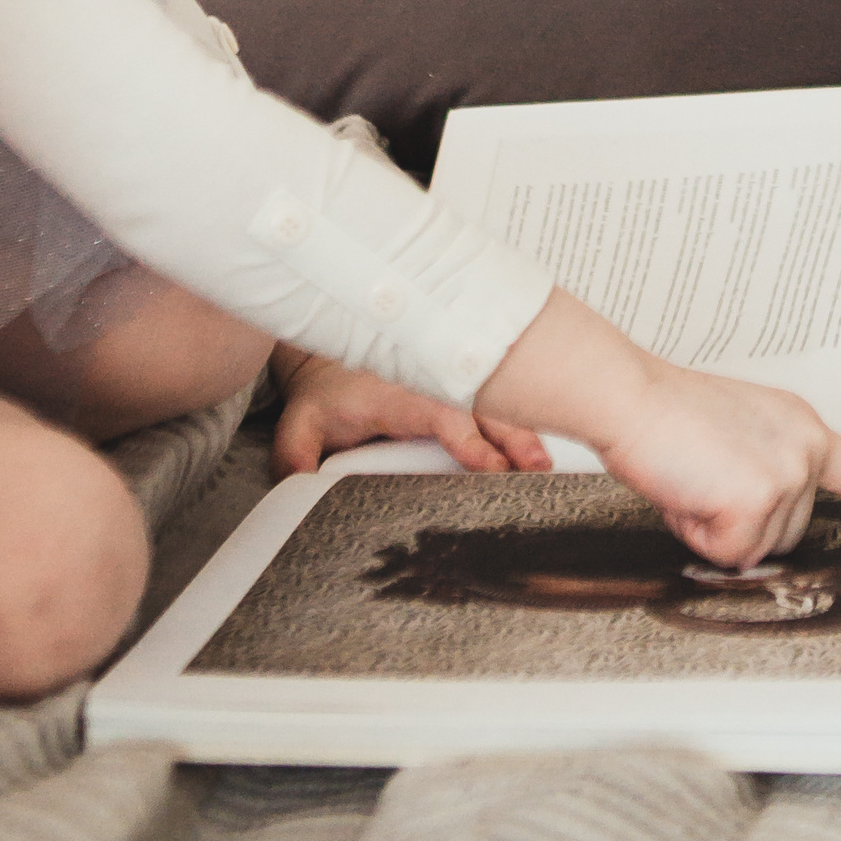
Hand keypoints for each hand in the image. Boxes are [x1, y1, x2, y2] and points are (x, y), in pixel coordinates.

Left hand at [268, 346, 552, 480]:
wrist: (333, 354)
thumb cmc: (326, 392)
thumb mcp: (301, 420)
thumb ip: (295, 453)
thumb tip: (294, 486)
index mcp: (403, 394)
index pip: (444, 417)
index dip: (469, 441)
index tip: (491, 466)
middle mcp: (436, 387)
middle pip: (484, 411)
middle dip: (514, 439)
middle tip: (537, 469)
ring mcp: (453, 387)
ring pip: (499, 407)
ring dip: (525, 433)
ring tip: (546, 464)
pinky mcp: (463, 392)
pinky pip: (500, 403)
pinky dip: (524, 421)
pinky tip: (542, 448)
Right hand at [476, 290, 840, 569]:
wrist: (631, 397)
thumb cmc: (664, 415)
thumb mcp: (733, 436)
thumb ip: (761, 475)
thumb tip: (757, 528)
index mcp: (800, 427)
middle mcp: (804, 448)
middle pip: (789, 533)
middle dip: (740, 523)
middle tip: (702, 479)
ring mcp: (788, 475)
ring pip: (757, 550)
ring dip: (717, 529)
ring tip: (691, 479)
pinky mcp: (760, 499)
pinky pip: (730, 554)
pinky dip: (700, 535)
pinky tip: (688, 492)